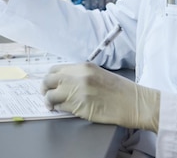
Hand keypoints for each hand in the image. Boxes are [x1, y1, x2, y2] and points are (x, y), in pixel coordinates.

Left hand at [41, 62, 160, 131]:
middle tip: (46, 93)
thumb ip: (79, 75)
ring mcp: (77, 93)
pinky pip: (61, 107)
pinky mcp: (79, 108)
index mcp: (82, 67)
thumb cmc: (118, 89)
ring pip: (51, 96)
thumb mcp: (97, 73)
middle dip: (44, 88)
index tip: (49, 82)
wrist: (132, 102)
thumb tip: (62, 81)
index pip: (55, 69)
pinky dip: (58, 108)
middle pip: (48, 81)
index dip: (49, 77)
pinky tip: (61, 109)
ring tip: (51, 104)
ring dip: (49, 101)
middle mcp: (77, 77)